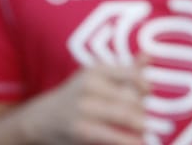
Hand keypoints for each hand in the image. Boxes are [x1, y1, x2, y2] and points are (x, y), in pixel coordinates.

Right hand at [17, 55, 149, 144]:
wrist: (42, 119)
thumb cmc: (77, 96)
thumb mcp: (96, 78)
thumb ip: (125, 70)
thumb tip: (148, 57)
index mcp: (96, 71)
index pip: (131, 75)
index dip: (144, 86)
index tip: (147, 95)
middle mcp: (90, 86)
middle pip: (131, 98)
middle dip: (143, 113)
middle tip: (147, 121)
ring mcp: (85, 109)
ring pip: (126, 117)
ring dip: (141, 128)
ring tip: (144, 135)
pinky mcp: (83, 131)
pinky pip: (114, 137)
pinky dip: (128, 141)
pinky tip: (137, 143)